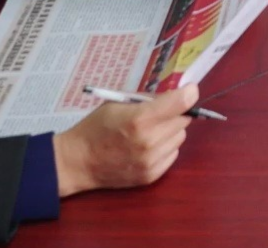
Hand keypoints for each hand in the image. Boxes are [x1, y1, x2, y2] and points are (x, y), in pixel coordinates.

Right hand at [55, 85, 196, 197]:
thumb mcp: (118, 103)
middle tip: (159, 113)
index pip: (180, 103)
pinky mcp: (151, 175)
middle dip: (175, 113)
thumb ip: (148, 100)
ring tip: (150, 131)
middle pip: (183, 120)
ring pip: (180, 137)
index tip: (189, 90)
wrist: (78, 162)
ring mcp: (151, 161)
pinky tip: (148, 147)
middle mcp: (149, 141)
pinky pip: (173, 154)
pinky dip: (165, 148)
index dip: (189, 94)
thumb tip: (176, 94)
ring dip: (171, 131)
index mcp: (139, 119)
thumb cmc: (96, 127)